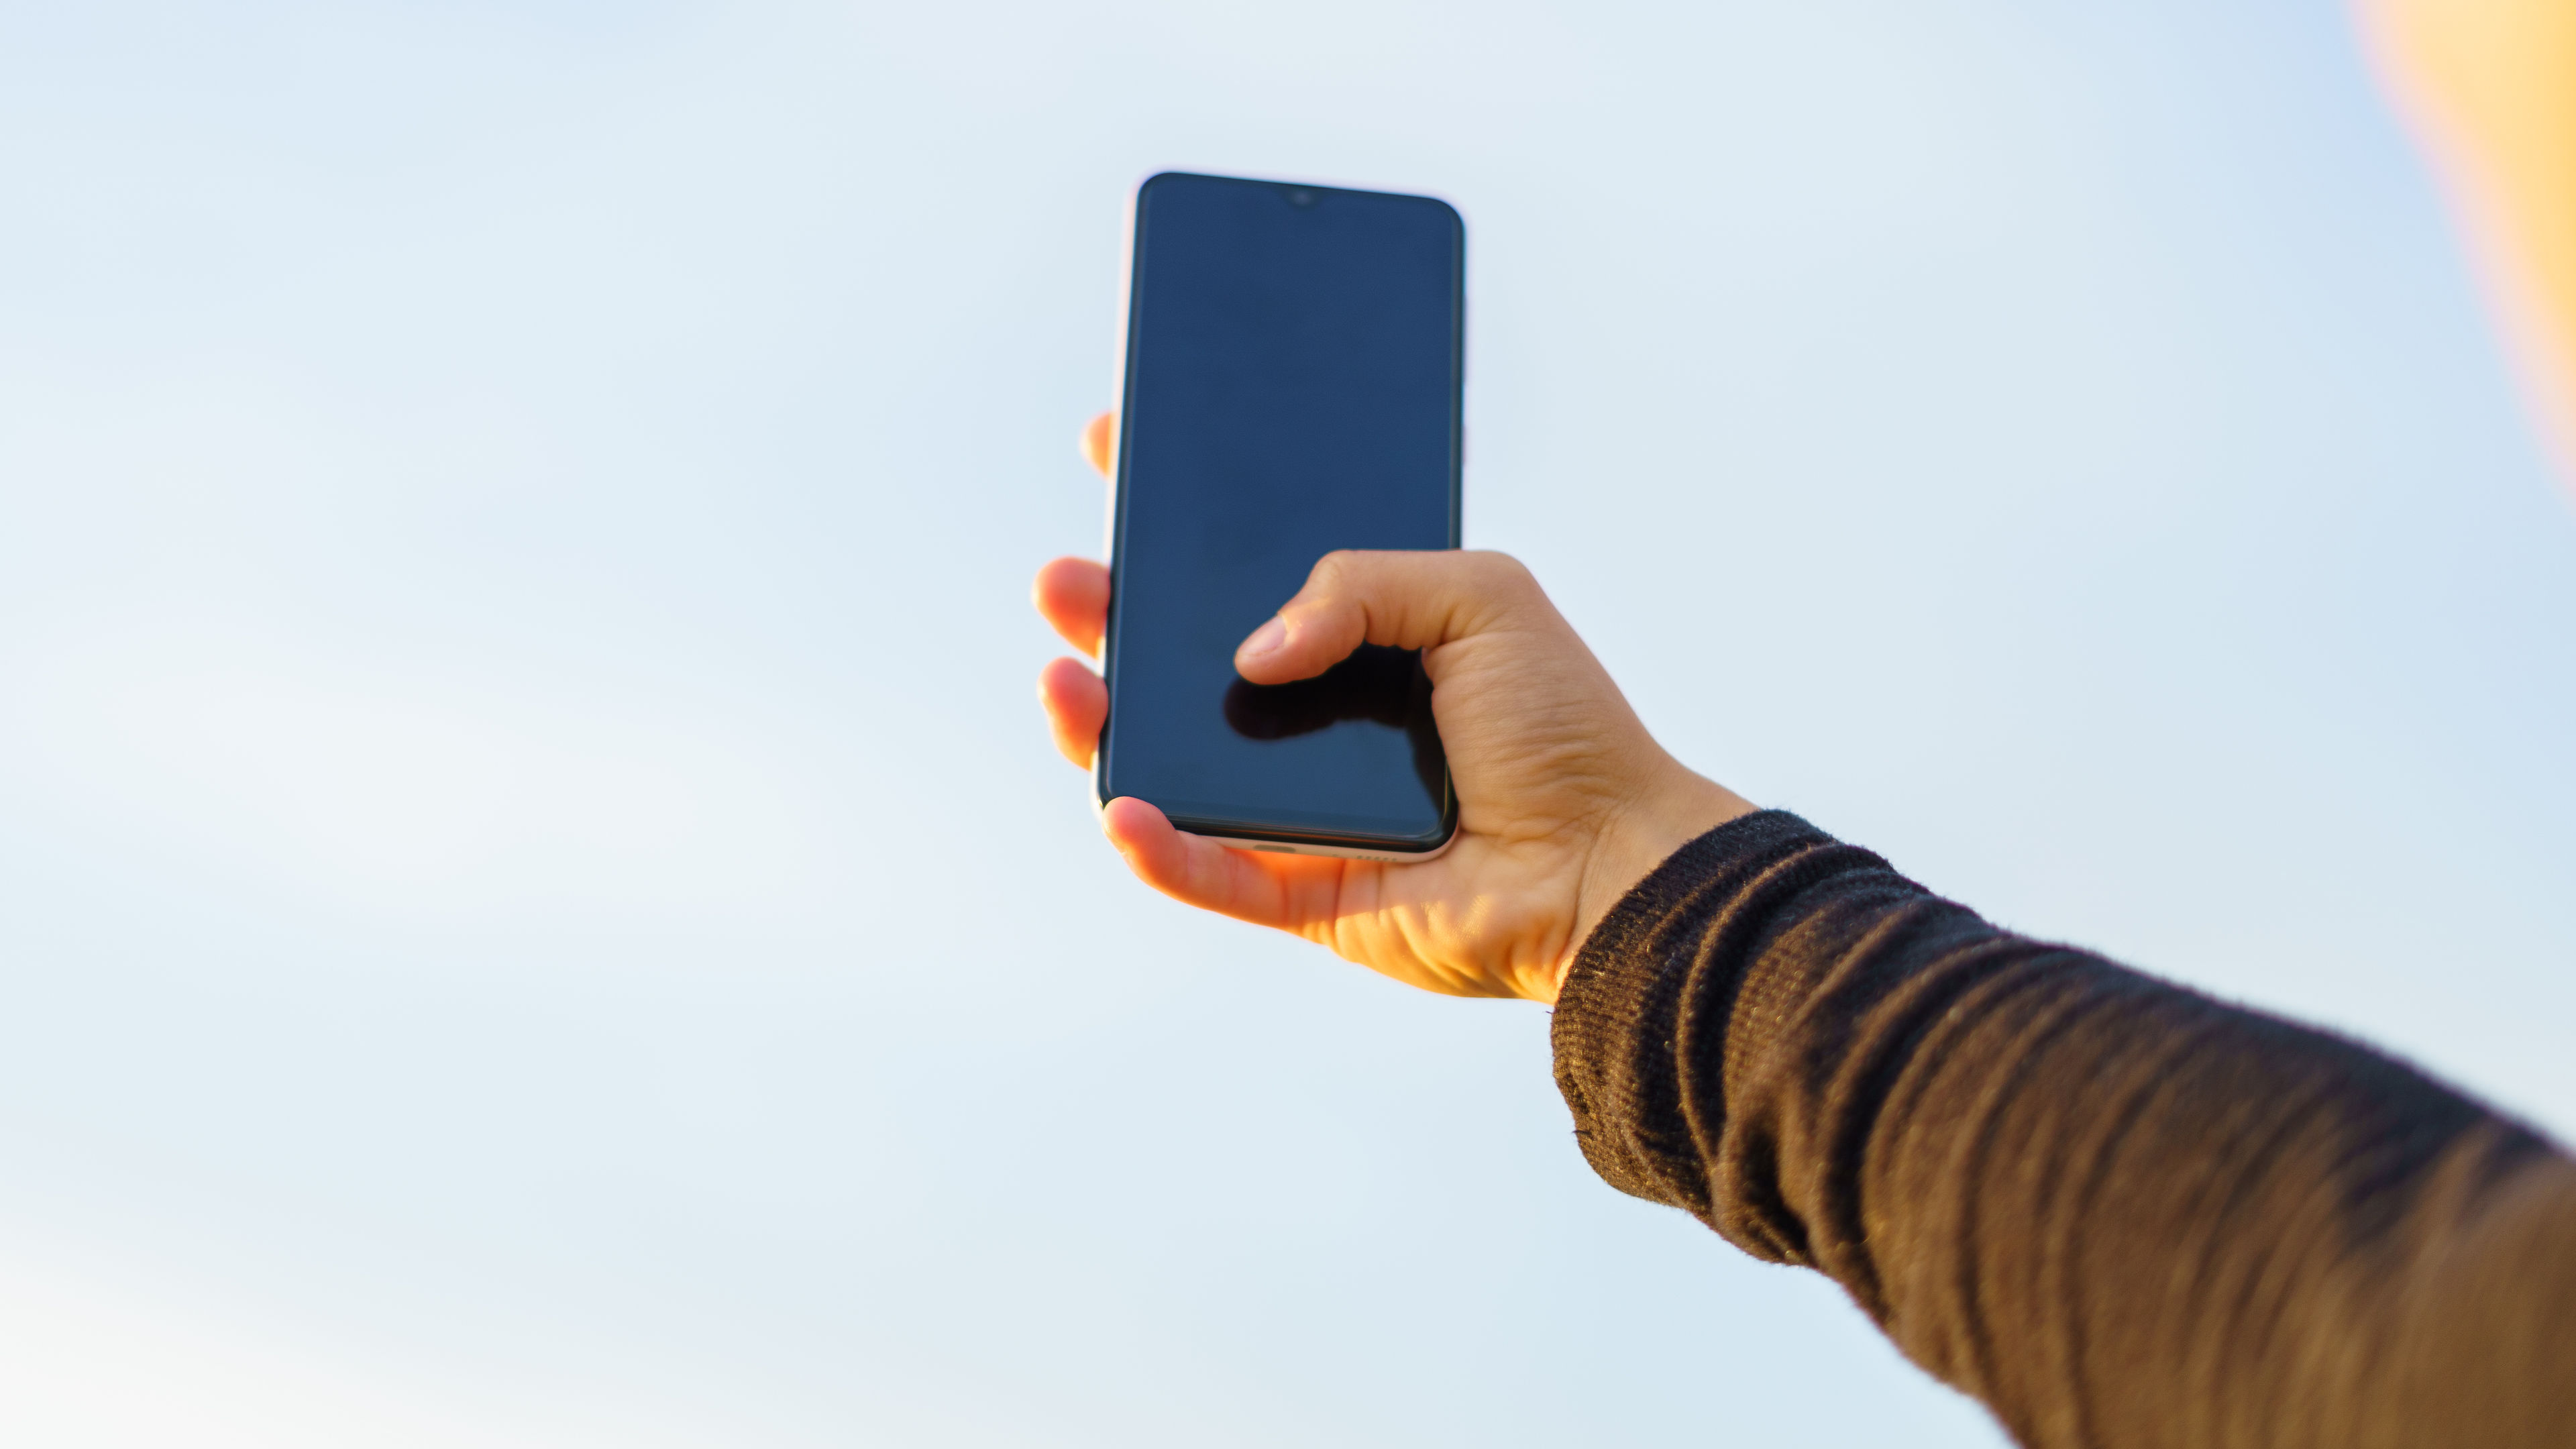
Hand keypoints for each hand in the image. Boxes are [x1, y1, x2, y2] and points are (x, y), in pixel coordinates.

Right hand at [1035, 413, 1754, 1002]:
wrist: (1611, 860)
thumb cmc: (1564, 728)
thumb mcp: (1480, 597)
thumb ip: (1361, 583)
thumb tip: (1253, 653)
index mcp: (1356, 642)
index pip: (1244, 573)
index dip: (1179, 524)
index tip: (1119, 453)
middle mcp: (1314, 722)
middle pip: (1180, 665)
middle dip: (1110, 616)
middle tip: (1067, 578)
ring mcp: (1300, 809)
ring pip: (1170, 768)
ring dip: (1101, 726)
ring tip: (1065, 680)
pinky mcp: (1305, 892)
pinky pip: (1210, 873)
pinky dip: (1158, 848)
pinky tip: (1124, 805)